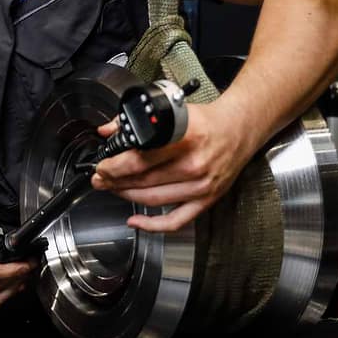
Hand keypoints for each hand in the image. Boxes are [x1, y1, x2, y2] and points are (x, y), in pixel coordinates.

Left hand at [90, 98, 259, 233]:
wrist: (238, 129)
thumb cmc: (205, 121)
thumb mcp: (170, 111)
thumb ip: (136, 120)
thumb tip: (107, 130)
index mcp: (184, 138)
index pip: (140, 159)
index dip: (114, 167)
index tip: (102, 166)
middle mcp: (194, 164)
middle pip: (143, 181)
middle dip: (114, 181)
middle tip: (100, 178)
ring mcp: (201, 186)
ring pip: (153, 199)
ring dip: (126, 196)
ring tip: (112, 189)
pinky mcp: (206, 200)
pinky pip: (176, 221)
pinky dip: (152, 226)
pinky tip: (134, 221)